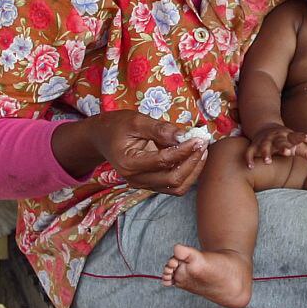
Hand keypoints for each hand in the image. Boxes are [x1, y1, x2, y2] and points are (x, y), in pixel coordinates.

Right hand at [78, 110, 207, 195]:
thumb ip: (160, 129)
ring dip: (194, 170)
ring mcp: (143, 184)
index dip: (185, 150)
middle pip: (173, 180)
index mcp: (129, 163)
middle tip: (203, 143)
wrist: (103, 137)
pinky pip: (174, 185)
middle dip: (193, 162)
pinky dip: (188, 173)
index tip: (199, 137)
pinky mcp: (151, 183)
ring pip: (177, 187)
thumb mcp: (137, 120)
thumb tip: (184, 136)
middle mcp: (135, 179)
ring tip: (202, 149)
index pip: (164, 161)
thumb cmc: (118, 126)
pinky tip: (194, 156)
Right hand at [245, 123, 306, 166]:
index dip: (302, 137)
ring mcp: (264, 141)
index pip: (296, 136)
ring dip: (265, 153)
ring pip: (264, 146)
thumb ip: (306, 152)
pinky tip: (250, 166)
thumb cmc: (285, 139)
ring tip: (268, 161)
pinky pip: (249, 152)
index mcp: (288, 136)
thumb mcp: (296, 143)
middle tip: (287, 152)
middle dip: (283, 146)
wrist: (264, 127)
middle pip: (280, 141)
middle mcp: (276, 137)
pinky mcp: (253, 146)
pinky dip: (249, 158)